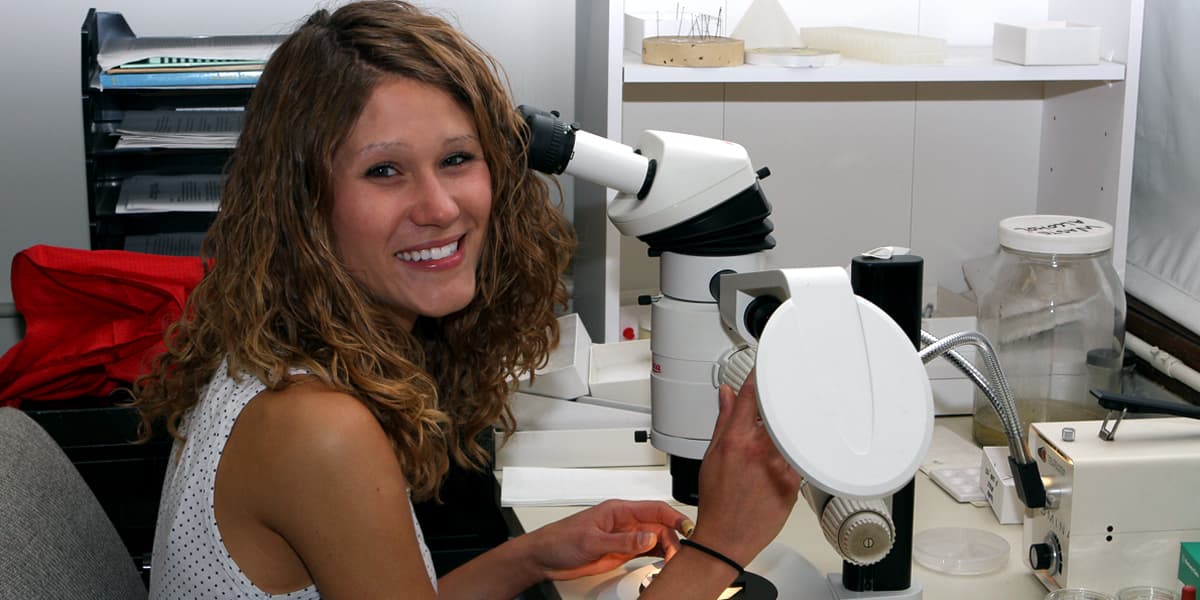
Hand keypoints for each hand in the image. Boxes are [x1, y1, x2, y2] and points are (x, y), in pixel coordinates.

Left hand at [524, 499, 688, 580]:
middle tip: (678, 556)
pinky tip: (666, 562)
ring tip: (676, 561)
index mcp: (618, 510)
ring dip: (668, 548)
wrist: (543, 558)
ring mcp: (624, 538)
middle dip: (673, 538)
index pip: (654, 509)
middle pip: (659, 526)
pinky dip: (658, 556)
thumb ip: (622, 541)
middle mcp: (624, 523)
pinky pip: (646, 552)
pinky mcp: (620, 552)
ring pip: (655, 539)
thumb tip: (648, 538)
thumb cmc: (559, 540)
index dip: (674, 517)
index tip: (687, 528)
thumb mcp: (592, 541)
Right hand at [689, 371, 801, 566]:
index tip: (767, 369)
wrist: (726, 539)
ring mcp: (779, 466)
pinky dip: (800, 450)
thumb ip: (724, 421)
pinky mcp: (793, 483)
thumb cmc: (717, 502)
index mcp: (736, 440)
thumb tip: (728, 394)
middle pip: (779, 412)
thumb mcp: (712, 456)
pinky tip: (799, 449)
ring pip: (793, 434)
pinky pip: (801, 457)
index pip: (753, 397)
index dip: (761, 378)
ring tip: (795, 420)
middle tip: (785, 394)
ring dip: (792, 425)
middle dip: (781, 402)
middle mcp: (759, 450)